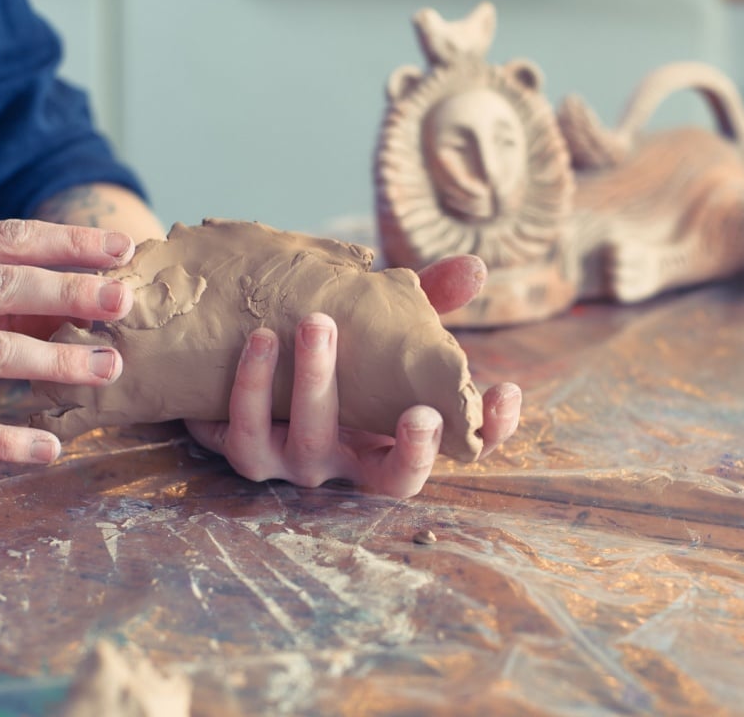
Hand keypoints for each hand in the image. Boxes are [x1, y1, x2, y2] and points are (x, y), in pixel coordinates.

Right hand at [0, 219, 135, 462]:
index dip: (67, 243)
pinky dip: (8, 439)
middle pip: (3, 288)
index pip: (5, 238)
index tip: (121, 250)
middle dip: (71, 294)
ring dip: (59, 363)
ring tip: (108, 368)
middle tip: (124, 304)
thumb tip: (82, 295)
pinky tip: (49, 446)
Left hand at [185, 254, 521, 497]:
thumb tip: (475, 267)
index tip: (505, 390)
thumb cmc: (331, 350)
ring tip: (316, 322)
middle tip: (420, 408)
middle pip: (398, 477)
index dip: (490, 431)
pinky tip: (258, 340)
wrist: (238, 362)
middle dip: (414, 447)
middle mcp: (356, 461)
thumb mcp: (380, 327)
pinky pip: (247, 435)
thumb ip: (425, 302)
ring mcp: (301, 463)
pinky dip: (252, 387)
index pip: (461, 450)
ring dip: (318, 383)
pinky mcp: (249, 454)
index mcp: (398, 435)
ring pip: (312, 445)